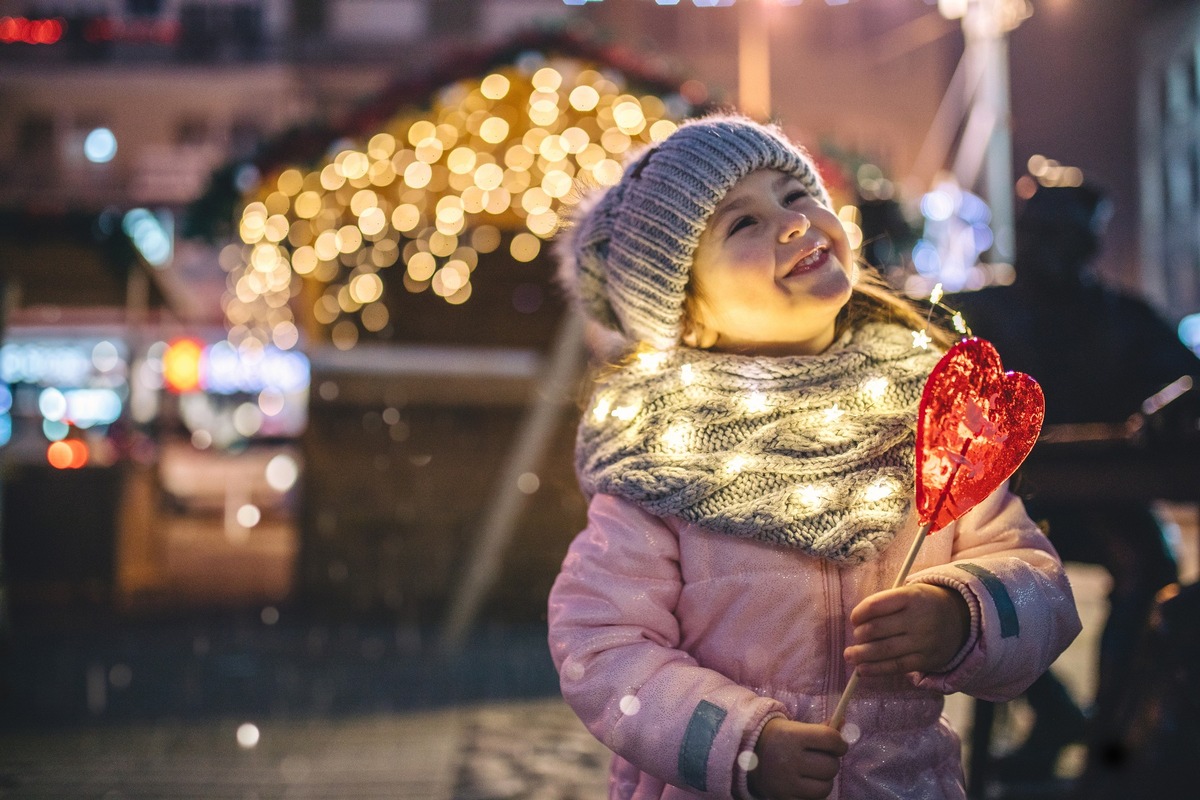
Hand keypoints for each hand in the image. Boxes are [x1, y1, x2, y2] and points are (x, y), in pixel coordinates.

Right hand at [748, 718, 846, 798]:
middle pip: (831, 766)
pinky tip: (805, 783)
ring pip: (825, 787)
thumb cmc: (776, 738)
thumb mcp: (794, 727)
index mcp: (791, 736)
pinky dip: (813, 792)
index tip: (838, 745)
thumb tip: (846, 724)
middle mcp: (788, 760)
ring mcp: (786, 783)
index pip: (830, 740)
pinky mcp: (784, 799)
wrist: (745, 755)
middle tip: (822, 758)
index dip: (840, 743)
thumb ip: (821, 729)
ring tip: (813, 772)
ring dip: (824, 779)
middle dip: (831, 761)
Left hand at [843, 584, 969, 676]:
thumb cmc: (924, 604)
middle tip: (856, 636)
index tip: (854, 619)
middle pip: (877, 629)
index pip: (876, 605)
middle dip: (860, 634)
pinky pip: (896, 666)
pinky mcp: (925, 660)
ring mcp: (923, 641)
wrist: (962, 620)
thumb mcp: (910, 593)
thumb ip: (886, 604)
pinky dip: (876, 669)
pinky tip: (862, 669)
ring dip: (861, 654)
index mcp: (911, 597)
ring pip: (885, 650)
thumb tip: (857, 623)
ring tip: (849, 655)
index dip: (859, 613)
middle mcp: (918, 619)